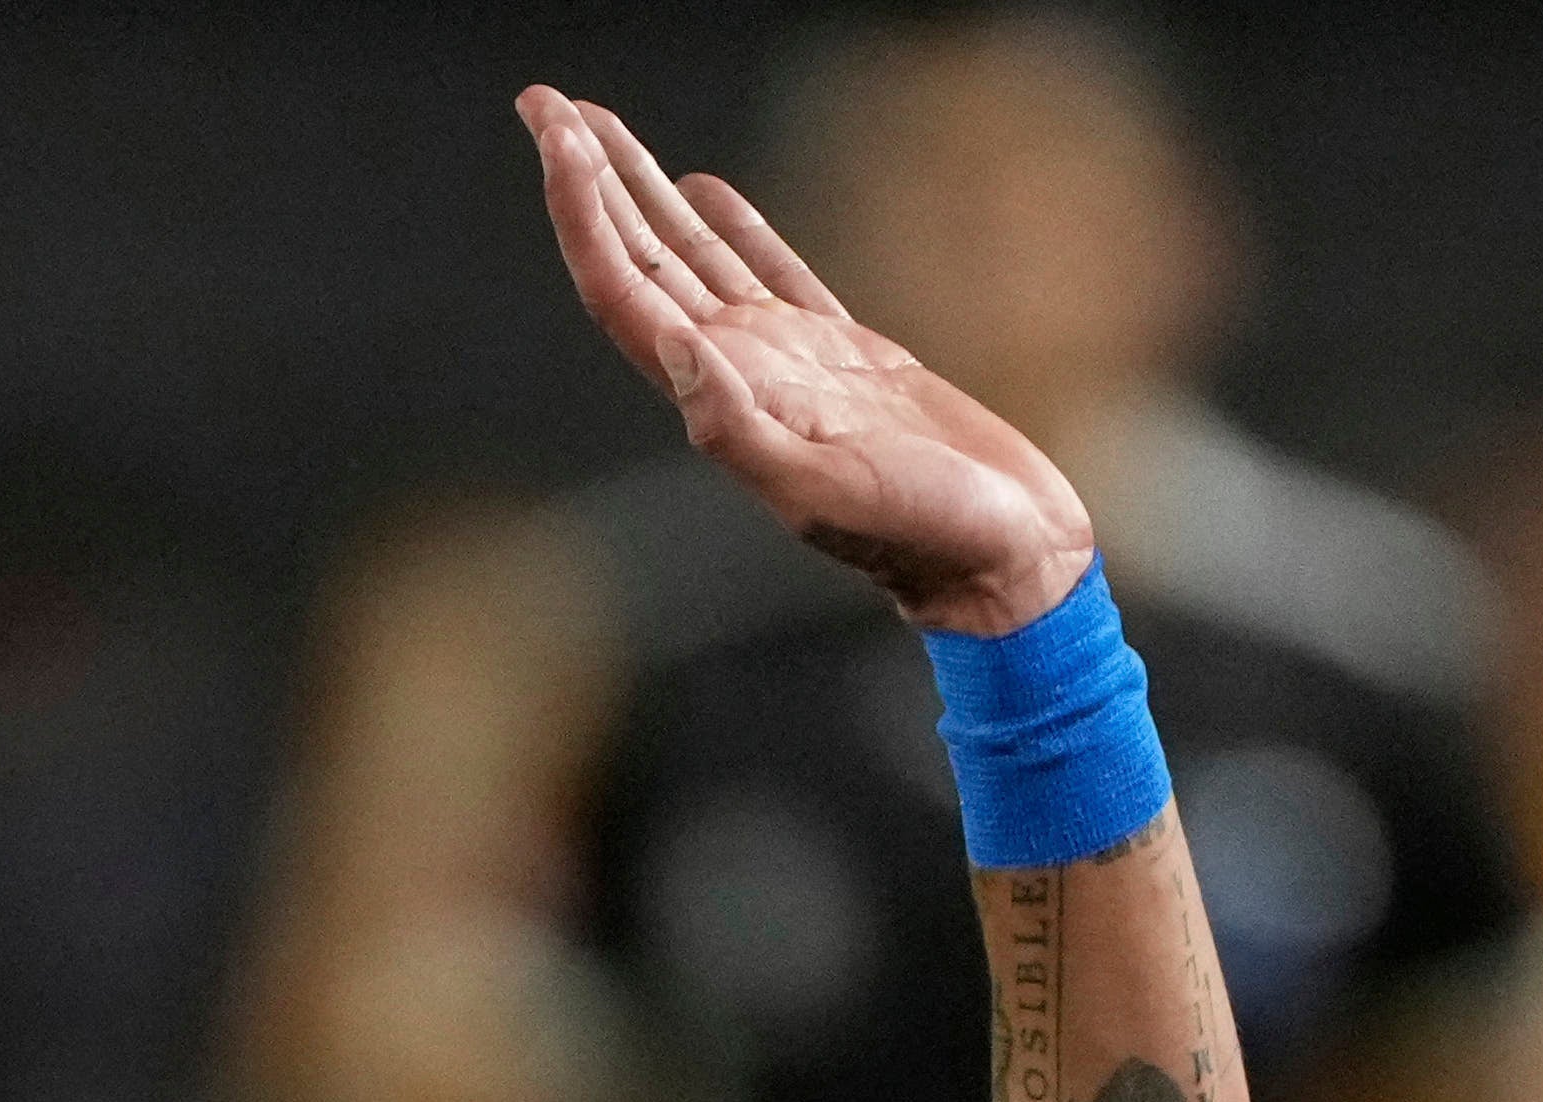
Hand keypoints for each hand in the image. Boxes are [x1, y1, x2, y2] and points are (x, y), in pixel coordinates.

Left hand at [519, 83, 1094, 630]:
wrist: (999, 559)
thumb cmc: (921, 537)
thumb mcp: (822, 492)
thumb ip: (739, 432)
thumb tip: (678, 349)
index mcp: (720, 395)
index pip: (623, 287)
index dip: (581, 209)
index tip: (554, 133)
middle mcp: (738, 371)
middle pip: (638, 256)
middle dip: (588, 177)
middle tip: (543, 101)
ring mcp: (787, 361)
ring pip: (692, 253)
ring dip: (641, 188)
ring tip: (598, 124)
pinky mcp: (844, 355)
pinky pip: (771, 270)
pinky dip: (734, 225)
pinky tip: (702, 187)